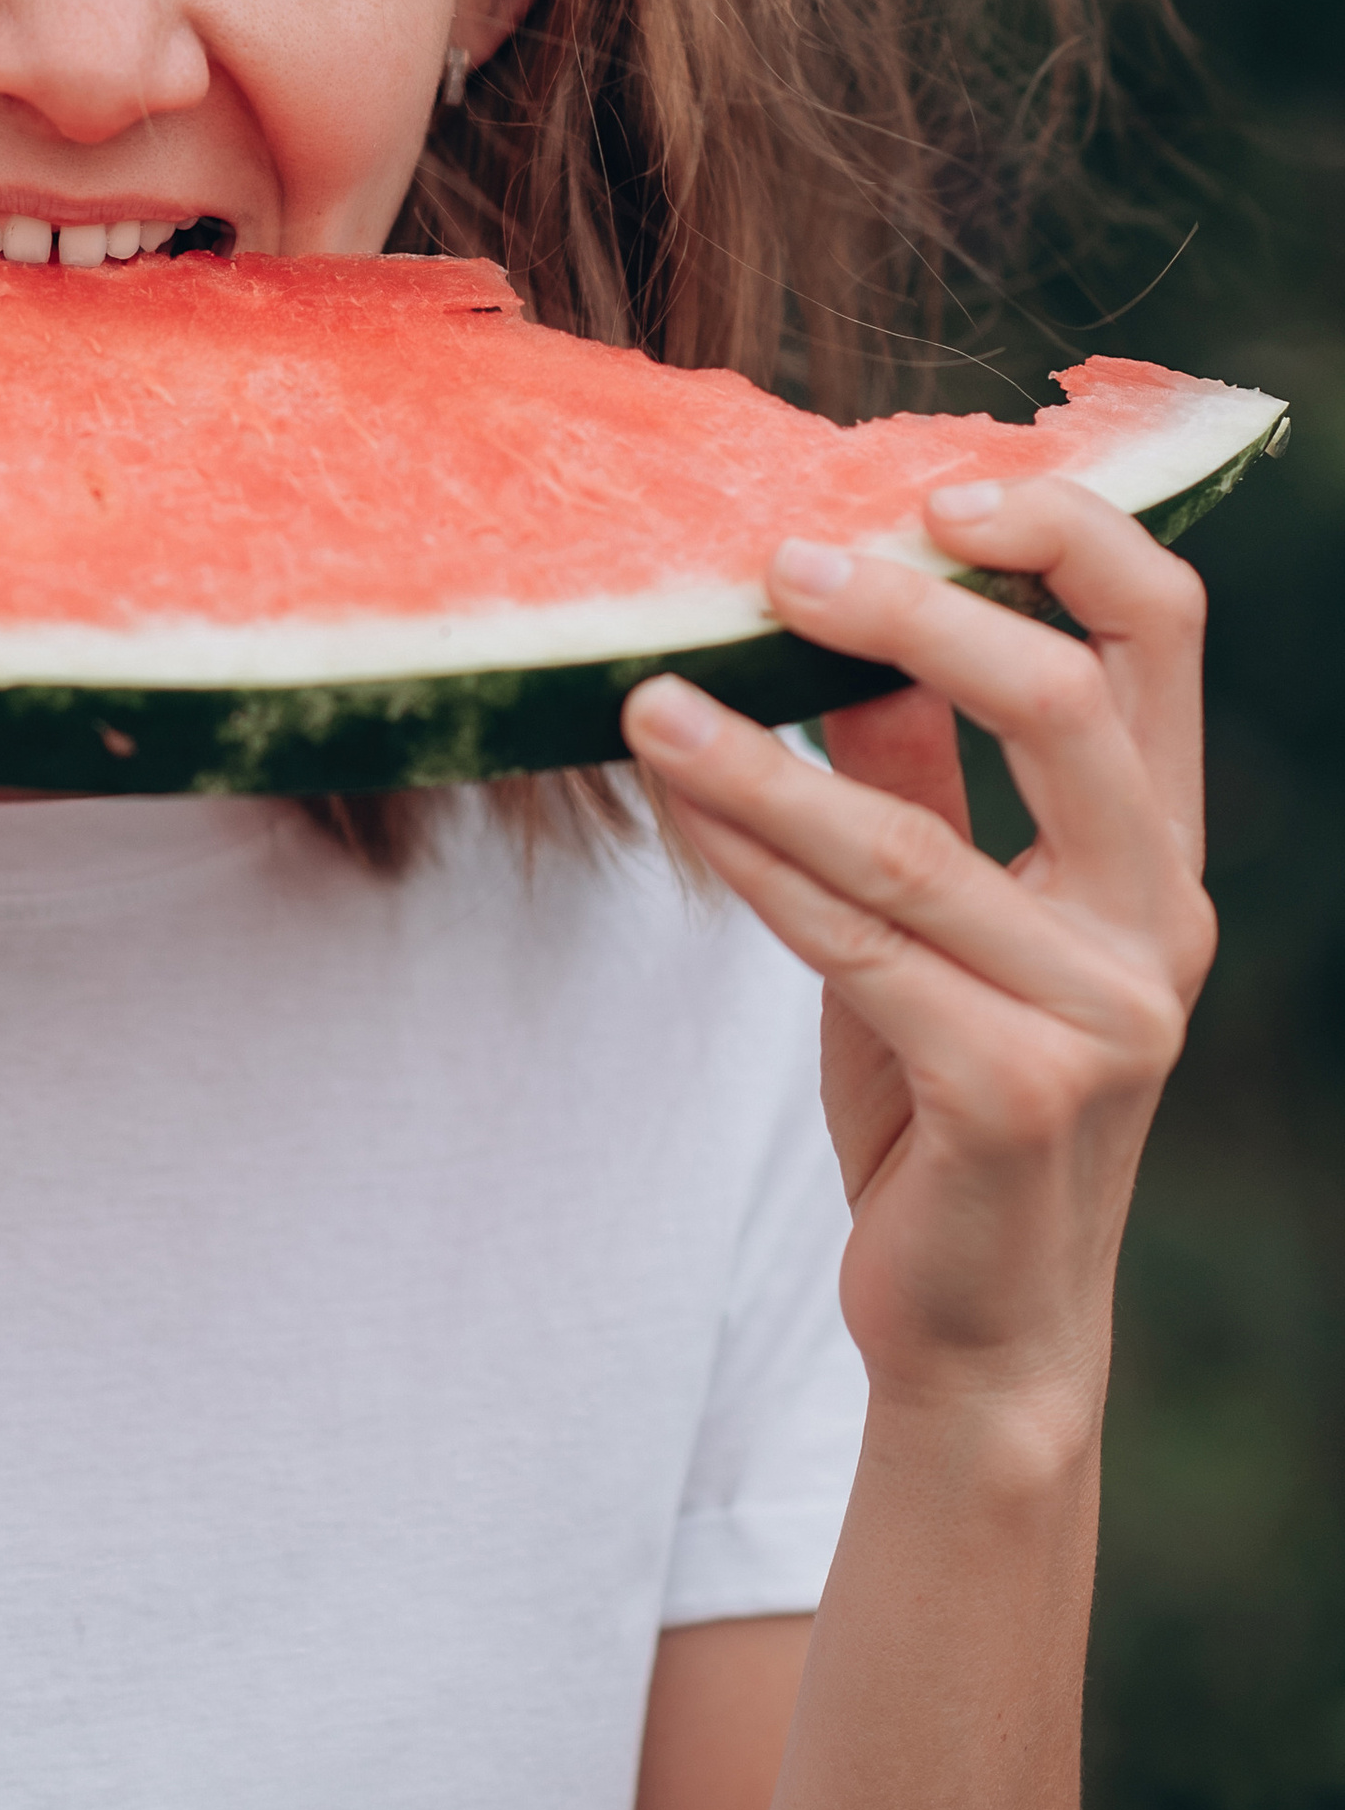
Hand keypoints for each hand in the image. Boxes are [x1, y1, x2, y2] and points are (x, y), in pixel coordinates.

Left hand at [619, 482, 1214, 1444]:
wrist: (977, 1325)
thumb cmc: (948, 1094)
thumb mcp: (934, 909)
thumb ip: (907, 767)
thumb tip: (829, 608)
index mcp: (1158, 850)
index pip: (1161, 629)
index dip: (1065, 530)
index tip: (934, 483)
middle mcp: (1156, 921)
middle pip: (1068, 700)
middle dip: (916, 609)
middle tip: (778, 560)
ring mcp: (1099, 1017)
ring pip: (914, 840)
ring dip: (762, 754)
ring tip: (647, 692)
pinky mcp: (1012, 1096)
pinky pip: (854, 946)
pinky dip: (752, 864)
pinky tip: (675, 805)